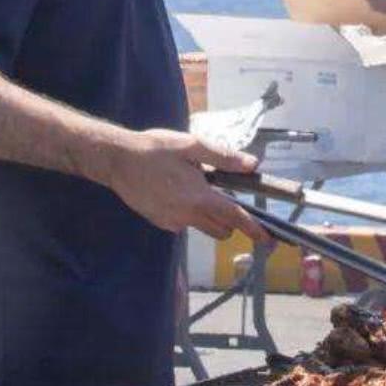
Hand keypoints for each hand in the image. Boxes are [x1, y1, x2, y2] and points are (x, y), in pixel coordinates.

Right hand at [106, 129, 265, 241]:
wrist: (117, 160)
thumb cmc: (156, 149)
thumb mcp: (192, 146)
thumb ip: (224, 158)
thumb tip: (252, 165)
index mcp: (199, 197)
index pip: (234, 217)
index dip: (254, 229)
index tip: (267, 239)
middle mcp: (186, 215)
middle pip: (221, 229)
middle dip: (231, 220)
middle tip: (227, 197)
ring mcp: (171, 221)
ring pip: (202, 227)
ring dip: (210, 216)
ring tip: (198, 188)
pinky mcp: (159, 222)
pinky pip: (183, 223)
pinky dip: (190, 213)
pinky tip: (178, 192)